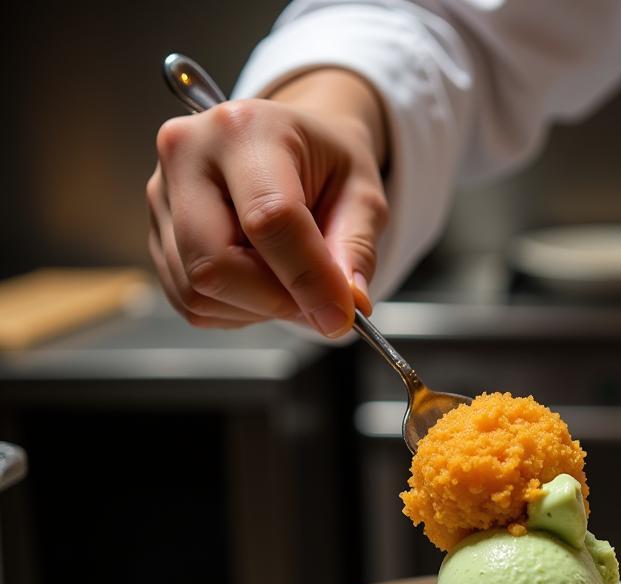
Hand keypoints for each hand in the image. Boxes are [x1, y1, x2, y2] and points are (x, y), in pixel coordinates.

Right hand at [146, 69, 388, 336]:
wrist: (292, 147)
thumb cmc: (326, 164)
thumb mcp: (364, 194)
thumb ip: (357, 248)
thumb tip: (349, 305)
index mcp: (245, 129)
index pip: (269, 219)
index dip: (308, 279)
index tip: (341, 316)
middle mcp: (187, 154)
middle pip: (215, 264)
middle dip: (274, 301)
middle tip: (317, 305)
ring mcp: (161, 196)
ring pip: (199, 291)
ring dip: (256, 309)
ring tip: (290, 282)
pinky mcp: (155, 236)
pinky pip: (191, 302)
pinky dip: (235, 310)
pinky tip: (261, 283)